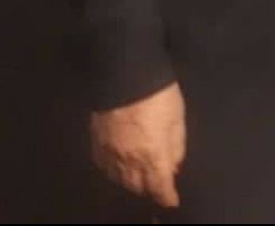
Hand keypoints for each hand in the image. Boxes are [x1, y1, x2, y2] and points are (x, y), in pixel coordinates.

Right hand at [90, 81, 185, 208]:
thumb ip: (177, 145)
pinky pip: (105, 167)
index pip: (159, 187)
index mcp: (152, 156)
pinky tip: (120, 165)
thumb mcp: (177, 118)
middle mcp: (129, 161)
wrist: (125, 73)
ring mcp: (110, 154)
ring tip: (141, 174)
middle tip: (157, 181)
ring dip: (132, 181)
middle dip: (150, 188)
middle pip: (138, 187)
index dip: (167, 197)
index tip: (172, 200)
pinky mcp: (97, 143)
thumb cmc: (158, 94)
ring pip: (120, 180)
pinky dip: (114, 171)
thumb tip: (175, 166)